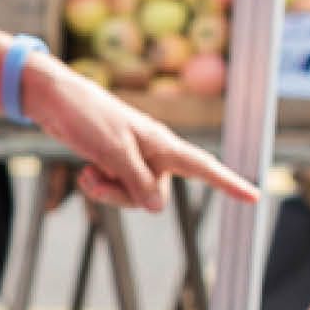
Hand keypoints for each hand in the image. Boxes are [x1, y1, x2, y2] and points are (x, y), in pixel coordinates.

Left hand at [23, 54, 259, 212]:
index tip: (254, 196)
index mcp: (161, 145)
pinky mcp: (115, 161)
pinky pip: (115, 187)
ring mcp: (134, 158)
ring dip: (107, 192)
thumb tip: (157, 208)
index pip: (203, 167)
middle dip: (124, 197)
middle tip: (98, 177)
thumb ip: (137, 181)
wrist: (55, 101)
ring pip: (132, 195)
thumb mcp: (112, 152)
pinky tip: (85, 171)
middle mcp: (152, 153)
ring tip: (88, 172)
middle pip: (154, 195)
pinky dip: (99, 185)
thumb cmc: (87, 117)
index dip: (229, 183)